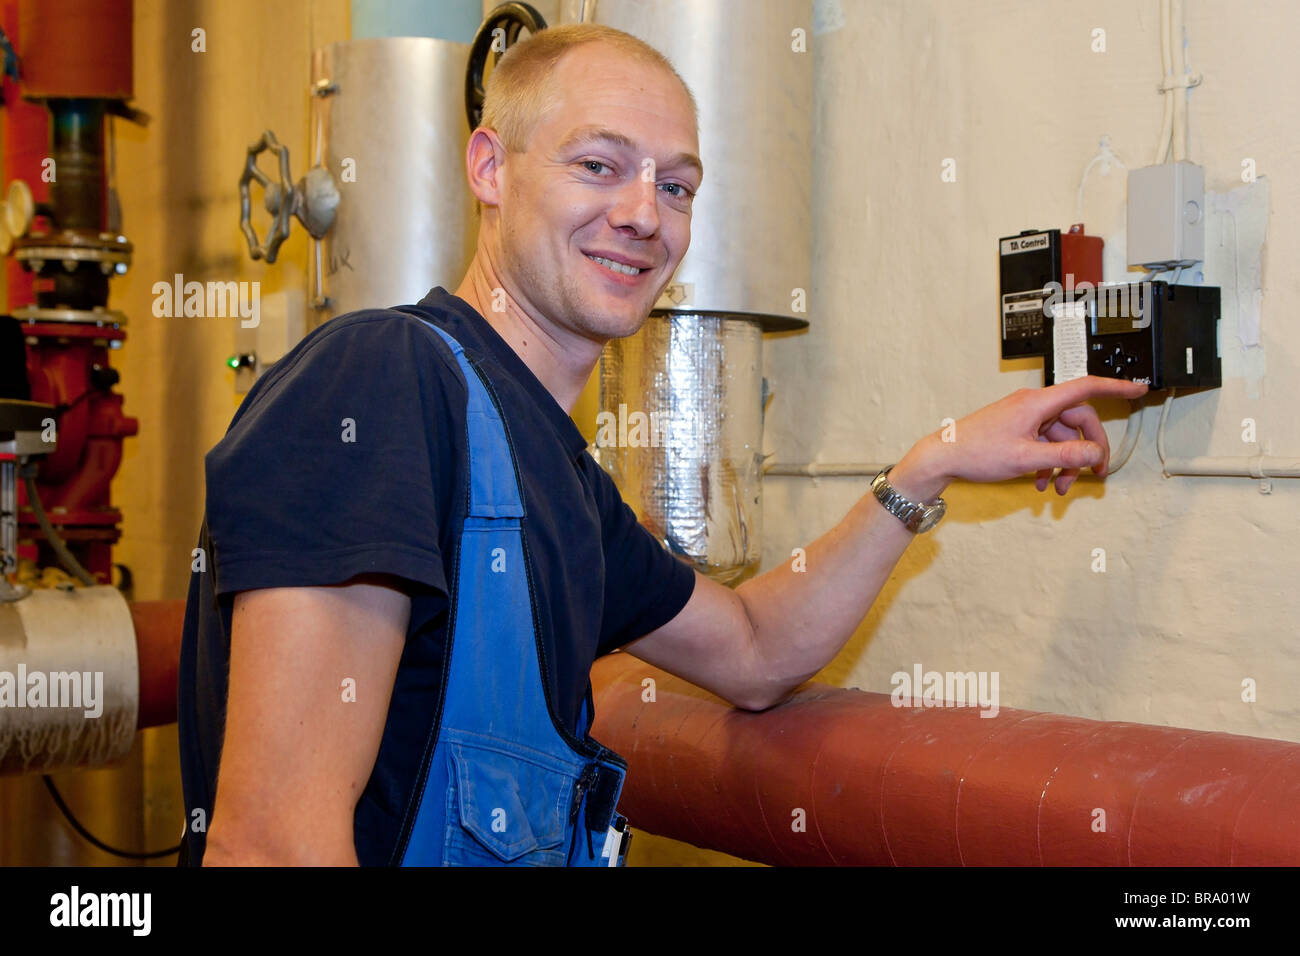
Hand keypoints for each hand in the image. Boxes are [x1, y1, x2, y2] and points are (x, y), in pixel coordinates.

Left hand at [916, 376, 1148, 495]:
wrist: (943, 457)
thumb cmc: (976, 452)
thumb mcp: (1026, 458)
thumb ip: (1064, 455)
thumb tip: (1094, 453)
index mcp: (1038, 403)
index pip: (1086, 388)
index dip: (1115, 388)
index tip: (1138, 390)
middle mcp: (1033, 405)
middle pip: (1077, 420)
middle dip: (1088, 448)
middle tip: (1094, 475)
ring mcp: (1024, 417)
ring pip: (1060, 436)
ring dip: (1065, 462)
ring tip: (1060, 488)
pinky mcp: (1016, 429)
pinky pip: (1044, 442)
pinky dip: (1049, 462)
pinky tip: (1043, 483)